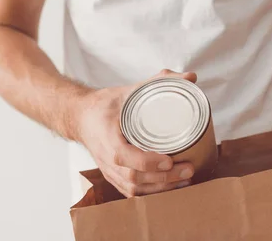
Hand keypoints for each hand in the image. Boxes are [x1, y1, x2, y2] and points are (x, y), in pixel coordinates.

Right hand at [75, 69, 197, 196]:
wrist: (80, 118)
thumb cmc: (105, 104)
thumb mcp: (129, 90)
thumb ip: (159, 81)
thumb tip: (191, 76)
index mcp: (107, 137)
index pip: (124, 156)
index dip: (148, 162)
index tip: (170, 160)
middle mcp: (106, 158)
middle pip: (134, 178)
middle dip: (164, 178)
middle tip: (189, 169)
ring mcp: (109, 170)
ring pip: (134, 189)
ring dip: (161, 189)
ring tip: (185, 180)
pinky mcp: (113, 177)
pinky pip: (131, 192)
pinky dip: (151, 194)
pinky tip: (170, 188)